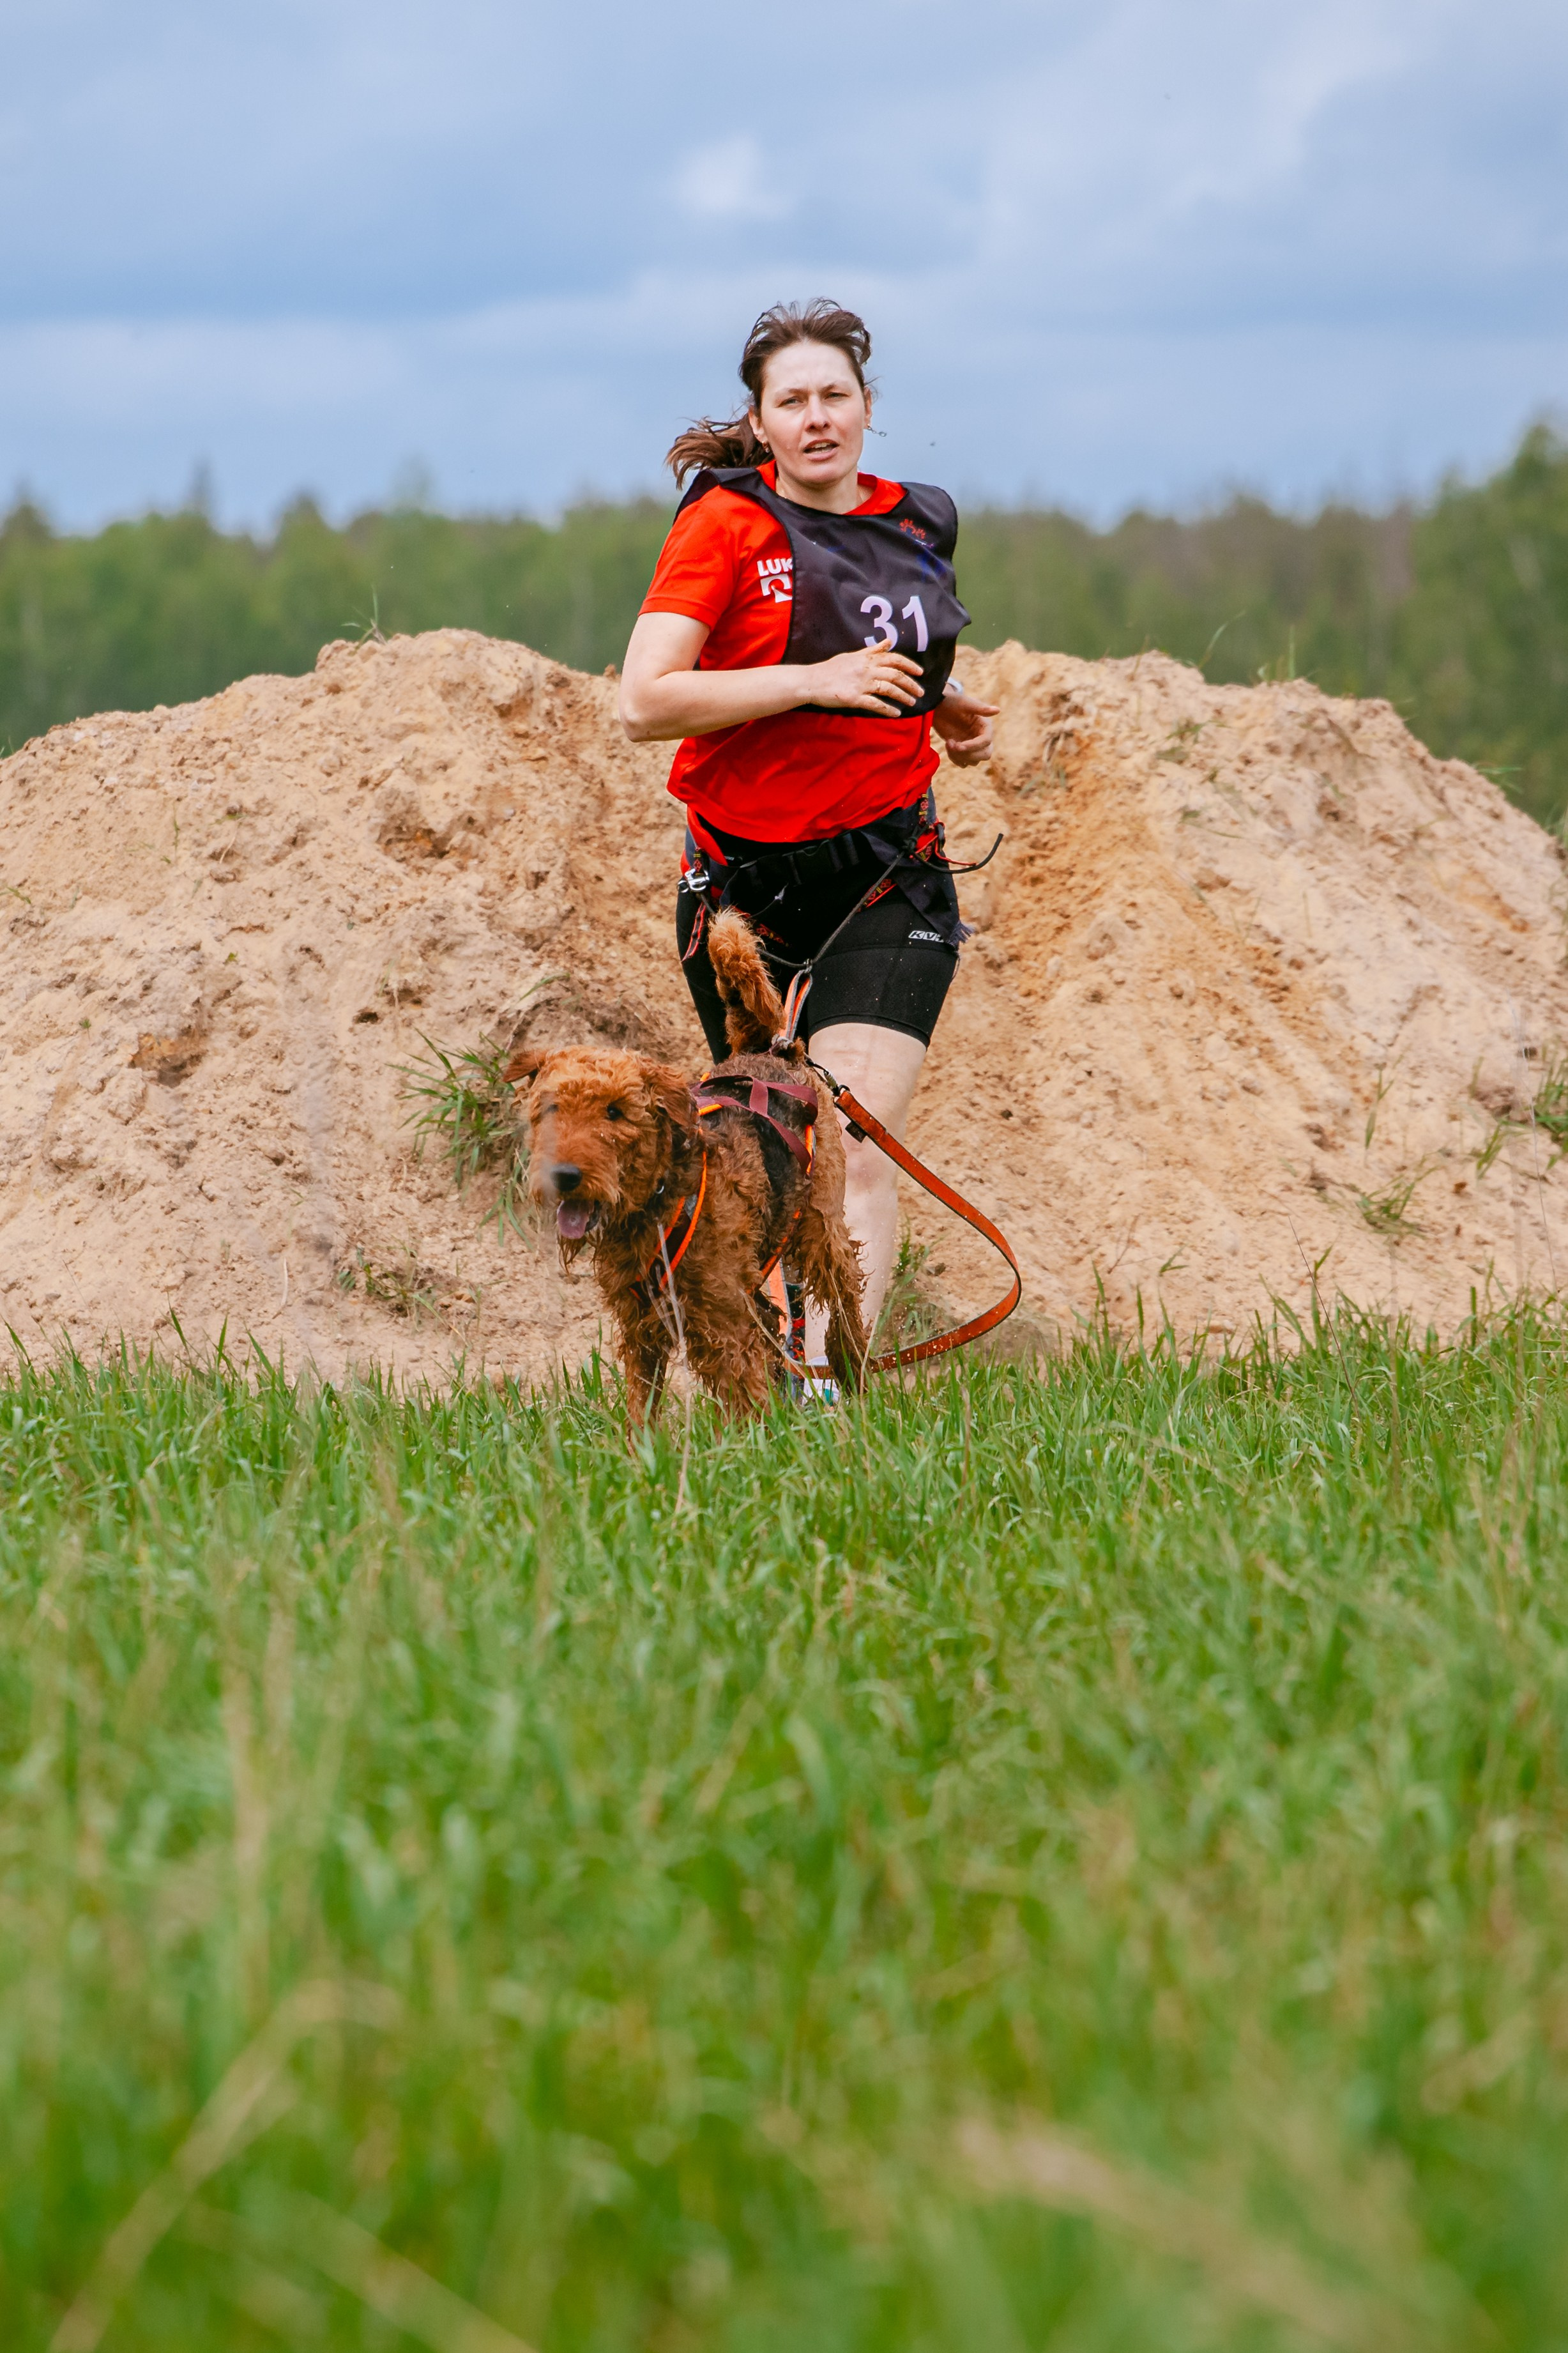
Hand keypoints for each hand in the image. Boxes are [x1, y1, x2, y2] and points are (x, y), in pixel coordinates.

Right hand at [804, 646, 923, 715]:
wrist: (811, 681)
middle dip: (911, 684)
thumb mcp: (852, 656)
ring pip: (889, 689)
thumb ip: (872, 651)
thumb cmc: (831, 669)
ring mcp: (860, 684)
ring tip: (912, 703)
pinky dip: (888, 709)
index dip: (909, 665)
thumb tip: (889, 641)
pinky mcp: (854, 698)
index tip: (920, 672)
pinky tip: (896, 713)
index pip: (894, 658)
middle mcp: (866, 669)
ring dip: (903, 696)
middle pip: (895, 674)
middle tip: (921, 692)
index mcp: (866, 658)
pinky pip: (876, 704)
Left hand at [932, 679, 998, 766]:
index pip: (986, 741)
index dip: (973, 746)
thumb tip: (998, 710)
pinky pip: (963, 763)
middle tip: (953, 746)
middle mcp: (981, 737)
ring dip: (959, 756)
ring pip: (973, 761)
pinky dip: (955, 759)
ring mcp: (972, 745)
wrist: (938, 706)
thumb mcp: (964, 704)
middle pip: (985, 755)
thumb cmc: (951, 701)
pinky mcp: (962, 750)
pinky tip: (947, 745)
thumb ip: (980, 708)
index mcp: (985, 726)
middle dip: (969, 754)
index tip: (958, 745)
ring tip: (948, 743)